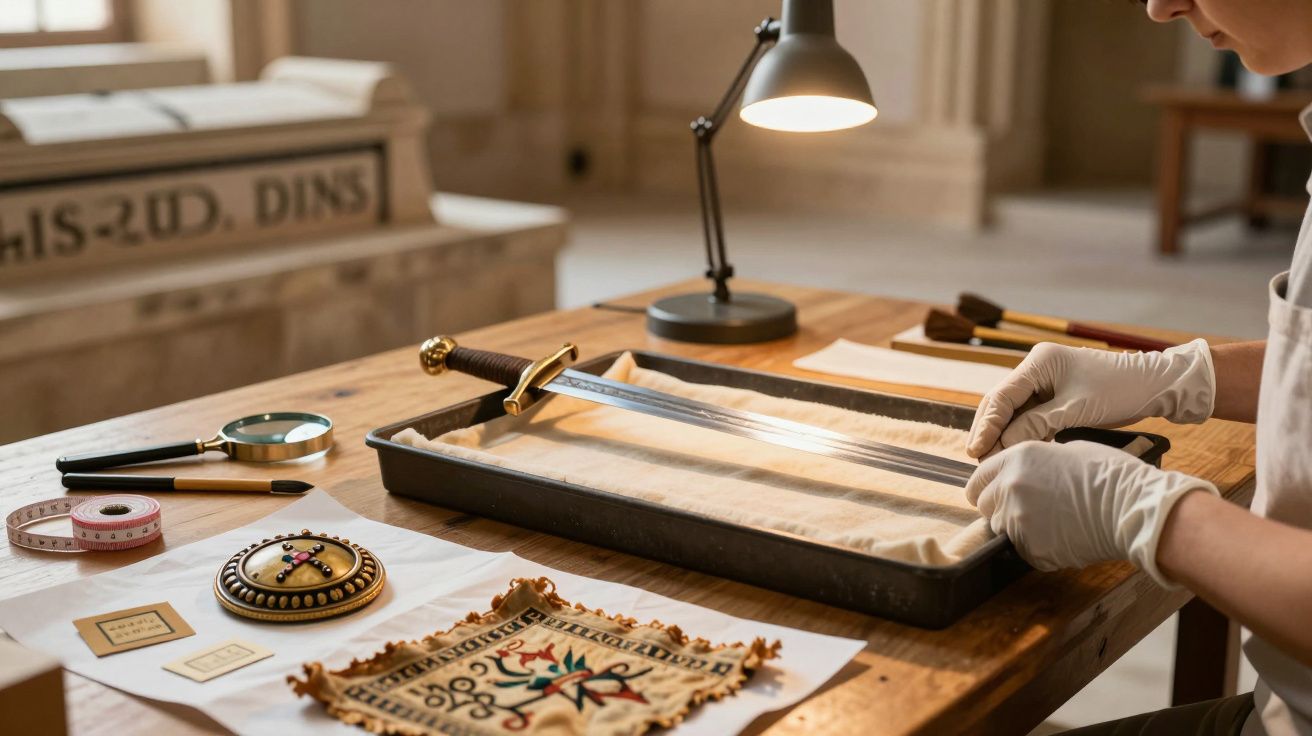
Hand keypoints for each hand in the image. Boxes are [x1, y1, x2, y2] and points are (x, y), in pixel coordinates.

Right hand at [966, 338, 1214, 457]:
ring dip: (1002, 433)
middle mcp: (1037, 368)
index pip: (1002, 395)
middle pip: (1001, 401)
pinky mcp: (1055, 395)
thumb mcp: (1076, 409)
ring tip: (990, 459)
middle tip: (976, 458)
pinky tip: (1013, 450)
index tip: (975, 450)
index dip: (987, 424)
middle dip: (988, 429)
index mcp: (1039, 362)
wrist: (1155, 385)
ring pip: (1013, 410)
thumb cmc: (1119, 391)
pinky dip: (1020, 432)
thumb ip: (1037, 423)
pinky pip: (1029, 414)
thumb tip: (1004, 443)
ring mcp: (1045, 381)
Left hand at [966, 440, 1216, 584]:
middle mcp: (1009, 486)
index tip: (994, 495)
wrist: (1132, 507)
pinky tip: (1061, 538)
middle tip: (1027, 511)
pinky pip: (1022, 549)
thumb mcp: (1067, 451)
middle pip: (984, 505)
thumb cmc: (1110, 475)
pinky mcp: (1030, 547)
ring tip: (1050, 524)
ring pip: (1000, 529)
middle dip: (998, 508)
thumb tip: (1025, 472)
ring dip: (1016, 529)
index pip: (978, 479)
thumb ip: (1034, 463)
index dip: (986, 489)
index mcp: (1016, 459)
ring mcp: (1017, 518)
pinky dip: (1036, 547)